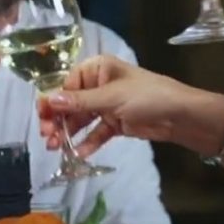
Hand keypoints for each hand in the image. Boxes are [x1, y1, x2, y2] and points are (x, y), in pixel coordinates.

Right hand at [37, 55, 198, 158]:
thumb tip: (48, 100)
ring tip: (55, 148)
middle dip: (58, 120)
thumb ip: (80, 102)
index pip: (67, 84)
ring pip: (81, 119)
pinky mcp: (115, 123)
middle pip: (71, 103)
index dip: (52, 101)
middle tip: (47, 137)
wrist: (181, 116)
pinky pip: (96, 132)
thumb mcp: (112, 97)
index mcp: (97, 69)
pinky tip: (78, 153)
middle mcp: (99, 85)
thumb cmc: (147, 96)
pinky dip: (87, 142)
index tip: (42, 117)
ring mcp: (106, 105)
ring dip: (68, 133)